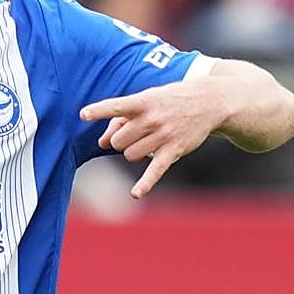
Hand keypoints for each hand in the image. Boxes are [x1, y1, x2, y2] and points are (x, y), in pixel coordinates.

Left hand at [79, 80, 227, 198]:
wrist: (209, 102)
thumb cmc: (169, 100)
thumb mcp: (146, 100)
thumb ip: (120, 119)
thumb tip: (101, 143)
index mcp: (143, 102)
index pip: (116, 106)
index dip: (98, 111)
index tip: (83, 114)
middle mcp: (152, 119)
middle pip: (118, 141)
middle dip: (119, 140)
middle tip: (133, 133)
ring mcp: (163, 136)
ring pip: (130, 155)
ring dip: (132, 152)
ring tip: (146, 142)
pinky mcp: (173, 151)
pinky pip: (155, 170)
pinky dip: (145, 184)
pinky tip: (136, 194)